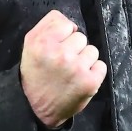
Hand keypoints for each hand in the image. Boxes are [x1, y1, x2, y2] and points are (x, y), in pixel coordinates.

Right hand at [20, 10, 106, 128]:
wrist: (35, 108)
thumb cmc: (35, 73)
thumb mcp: (31, 44)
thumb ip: (48, 24)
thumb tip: (71, 22)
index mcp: (43, 43)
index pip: (67, 24)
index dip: (64, 36)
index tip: (57, 47)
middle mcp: (60, 54)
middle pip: (81, 37)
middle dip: (74, 48)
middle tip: (63, 62)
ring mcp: (77, 68)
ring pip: (92, 50)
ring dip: (84, 60)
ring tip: (72, 71)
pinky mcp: (90, 82)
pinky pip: (101, 66)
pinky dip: (94, 72)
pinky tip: (81, 79)